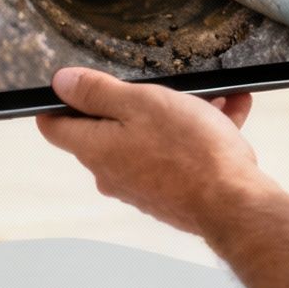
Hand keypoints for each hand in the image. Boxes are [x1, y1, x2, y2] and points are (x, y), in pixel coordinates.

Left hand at [35, 68, 270, 238]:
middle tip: (162, 86)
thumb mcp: (140, 103)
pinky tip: (226, 115)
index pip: (54, 126)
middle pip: (107, 129)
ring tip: (209, 99)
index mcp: (95, 149)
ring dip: (177, 116)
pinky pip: (176, 157)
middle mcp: (111, 173)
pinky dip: (197, 135)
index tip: (76, 84)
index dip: (60, 100)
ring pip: (150, 139)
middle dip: (135, 102)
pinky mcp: (169, 194)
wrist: (234, 204)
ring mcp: (140, 186)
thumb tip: (62, 83)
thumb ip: (97, 91)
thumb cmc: (190, 152)